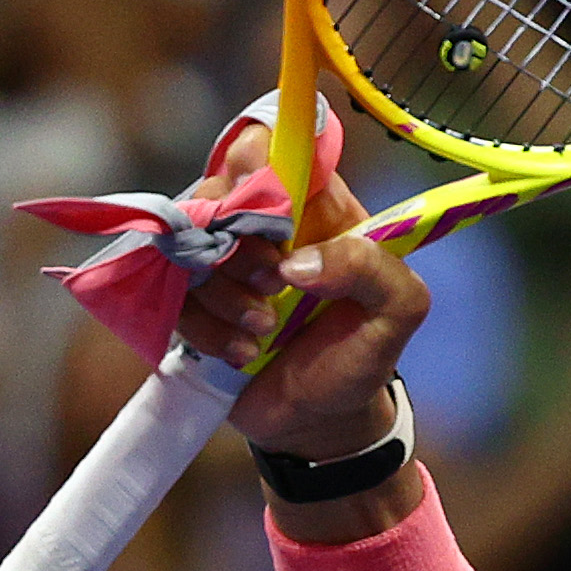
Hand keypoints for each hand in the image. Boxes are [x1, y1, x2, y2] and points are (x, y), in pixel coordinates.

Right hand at [172, 111, 430, 458]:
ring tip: (264, 331)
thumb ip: (372, 270)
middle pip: (220, 190)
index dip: (258, 160)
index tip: (260, 198)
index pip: (277, 149)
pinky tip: (243, 354)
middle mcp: (266, 226)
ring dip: (224, 292)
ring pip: (190, 243)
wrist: (320, 422)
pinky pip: (171, 295)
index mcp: (320, 210)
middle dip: (241, 243)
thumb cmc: (362, 356)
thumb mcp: (398, 312)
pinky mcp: (193, 301)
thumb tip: (299, 262)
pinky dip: (206, 327)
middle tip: (277, 287)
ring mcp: (223, 262)